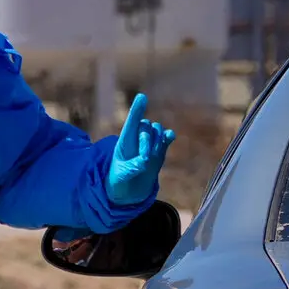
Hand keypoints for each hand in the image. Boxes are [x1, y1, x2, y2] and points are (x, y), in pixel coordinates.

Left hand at [105, 93, 174, 207]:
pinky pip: (166, 138)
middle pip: (145, 126)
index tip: (142, 97)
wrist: (129, 191)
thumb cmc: (119, 182)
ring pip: (157, 130)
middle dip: (146, 138)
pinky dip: (168, 136)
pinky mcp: (159, 150)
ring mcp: (149, 143)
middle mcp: (137, 139)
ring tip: (151, 157)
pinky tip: (169, 137)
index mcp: (124, 142)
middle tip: (144, 157)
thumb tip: (144, 160)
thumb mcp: (121, 176)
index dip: (136, 110)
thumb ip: (131, 168)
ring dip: (156, 141)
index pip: (130, 123)